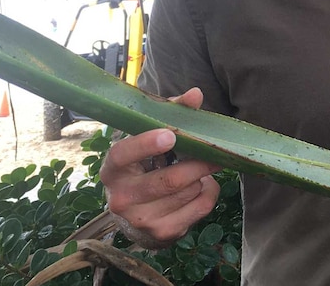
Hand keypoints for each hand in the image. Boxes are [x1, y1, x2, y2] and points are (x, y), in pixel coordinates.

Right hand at [100, 87, 221, 247]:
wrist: (136, 216)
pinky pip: (201, 206)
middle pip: (169, 180)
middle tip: (216, 151)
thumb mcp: (151, 138)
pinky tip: (200, 186)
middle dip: (199, 162)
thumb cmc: (145, 166)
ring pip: (189, 191)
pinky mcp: (163, 234)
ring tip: (198, 170)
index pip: (123, 155)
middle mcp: (121, 198)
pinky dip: (209, 192)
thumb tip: (195, 94)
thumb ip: (172, 113)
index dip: (146, 144)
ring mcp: (141, 220)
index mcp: (112, 169)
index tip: (170, 135)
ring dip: (202, 177)